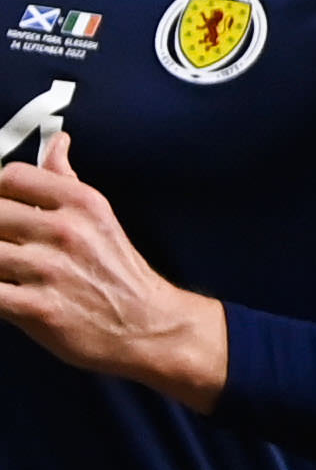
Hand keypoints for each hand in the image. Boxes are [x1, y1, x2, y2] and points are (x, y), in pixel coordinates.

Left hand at [0, 132, 227, 407]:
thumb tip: (57, 141)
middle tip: (7, 243)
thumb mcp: (100, 217)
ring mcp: (50, 270)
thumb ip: (66, 180)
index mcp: (82, 203)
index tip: (2, 207)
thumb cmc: (119, 274)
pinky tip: (3, 291)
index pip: (12, 176)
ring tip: (6, 269)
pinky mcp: (37, 309)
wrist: (149, 328)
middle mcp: (65, 231)